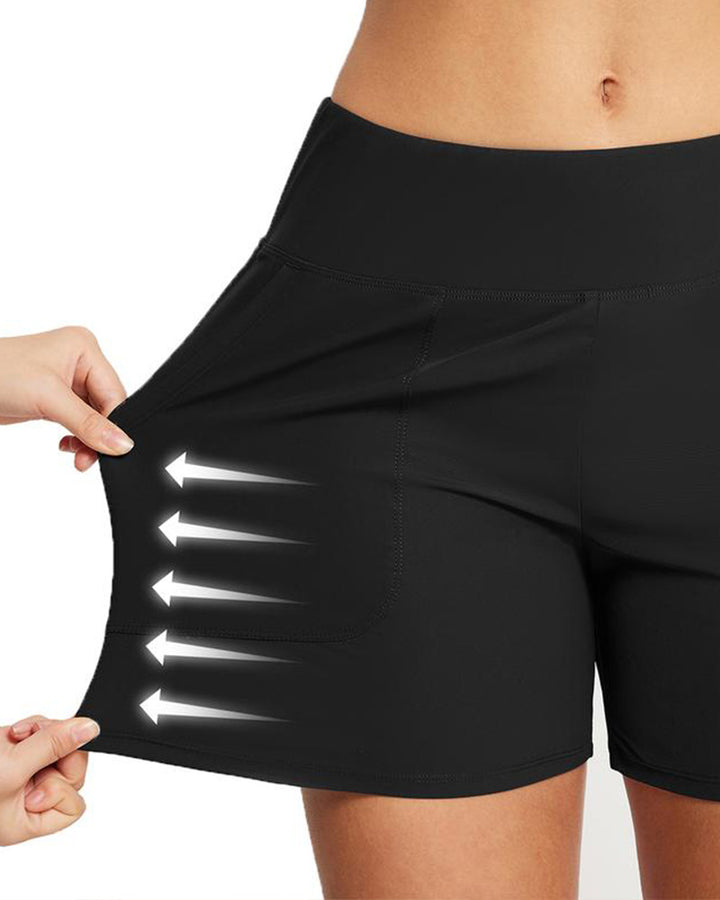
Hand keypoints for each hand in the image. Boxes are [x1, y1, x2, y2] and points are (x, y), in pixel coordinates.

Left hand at [0, 326, 132, 470]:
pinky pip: (78, 421)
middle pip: (107, 407)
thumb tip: (123, 443)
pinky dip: (76, 437)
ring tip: (77, 457)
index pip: (115, 393)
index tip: (111, 451)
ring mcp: (67, 380)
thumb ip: (88, 424)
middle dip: (98, 435)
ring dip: (87, 440)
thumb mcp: (48, 399)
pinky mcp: (54, 398)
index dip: (114, 424)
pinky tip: (66, 444)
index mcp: (84, 348)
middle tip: (88, 458)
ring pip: (94, 418)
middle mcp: (79, 361)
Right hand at [0, 715, 98, 845]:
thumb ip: (52, 747)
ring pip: (59, 746)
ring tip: (16, 737)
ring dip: (42, 733)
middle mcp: (26, 799)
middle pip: (70, 770)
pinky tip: (12, 733)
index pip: (73, 806)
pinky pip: (42, 734)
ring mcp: (22, 774)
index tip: (43, 774)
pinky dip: (31, 727)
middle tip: (30, 742)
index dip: (64, 785)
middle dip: (56, 748)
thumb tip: (89, 729)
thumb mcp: (11, 768)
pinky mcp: (16, 752)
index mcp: (26, 820)